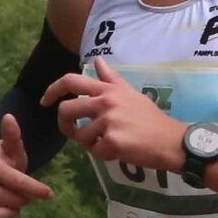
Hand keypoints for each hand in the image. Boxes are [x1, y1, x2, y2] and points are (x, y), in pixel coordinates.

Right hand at [0, 114, 53, 217]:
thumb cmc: (7, 164)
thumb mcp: (14, 151)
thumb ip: (13, 137)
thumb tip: (10, 117)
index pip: (19, 184)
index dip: (36, 189)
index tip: (49, 193)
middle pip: (14, 204)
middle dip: (22, 201)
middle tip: (20, 194)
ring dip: (10, 215)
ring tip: (9, 205)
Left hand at [43, 56, 185, 169]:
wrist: (171, 140)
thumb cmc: (151, 118)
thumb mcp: (131, 93)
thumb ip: (111, 79)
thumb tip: (98, 61)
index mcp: (108, 90)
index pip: (71, 81)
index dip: (53, 90)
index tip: (46, 101)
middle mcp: (105, 102)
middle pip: (66, 110)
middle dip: (65, 125)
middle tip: (74, 132)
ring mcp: (108, 121)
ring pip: (81, 136)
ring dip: (90, 144)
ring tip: (106, 143)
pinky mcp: (113, 141)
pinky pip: (96, 152)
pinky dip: (104, 156)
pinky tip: (118, 152)